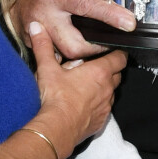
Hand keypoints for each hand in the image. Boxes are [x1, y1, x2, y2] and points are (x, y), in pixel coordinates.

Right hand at [11, 0, 135, 58]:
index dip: (108, 14)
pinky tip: (85, 43)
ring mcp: (37, 33)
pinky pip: (57, 55)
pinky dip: (74, 53)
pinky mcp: (35, 44)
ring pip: (66, 55)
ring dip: (88, 52)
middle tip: (116, 39)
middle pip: (74, 45)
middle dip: (97, 47)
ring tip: (104, 40)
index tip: (129, 22)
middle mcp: (43, 16)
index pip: (83, 5)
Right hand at [30, 21, 126, 157]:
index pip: (120, 57)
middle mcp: (107, 88)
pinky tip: (85, 103)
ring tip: (89, 85)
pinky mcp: (101, 121)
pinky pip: (105, 108)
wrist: (56, 130)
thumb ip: (43, 46)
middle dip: (110, 69)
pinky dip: (99, 104)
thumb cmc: (56, 99)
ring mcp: (106, 105)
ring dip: (104, 87)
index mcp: (100, 72)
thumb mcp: (47, 69)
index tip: (112, 49)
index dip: (118, 52)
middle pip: (118, 74)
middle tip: (96, 65)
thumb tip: (36, 28)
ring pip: (112, 92)